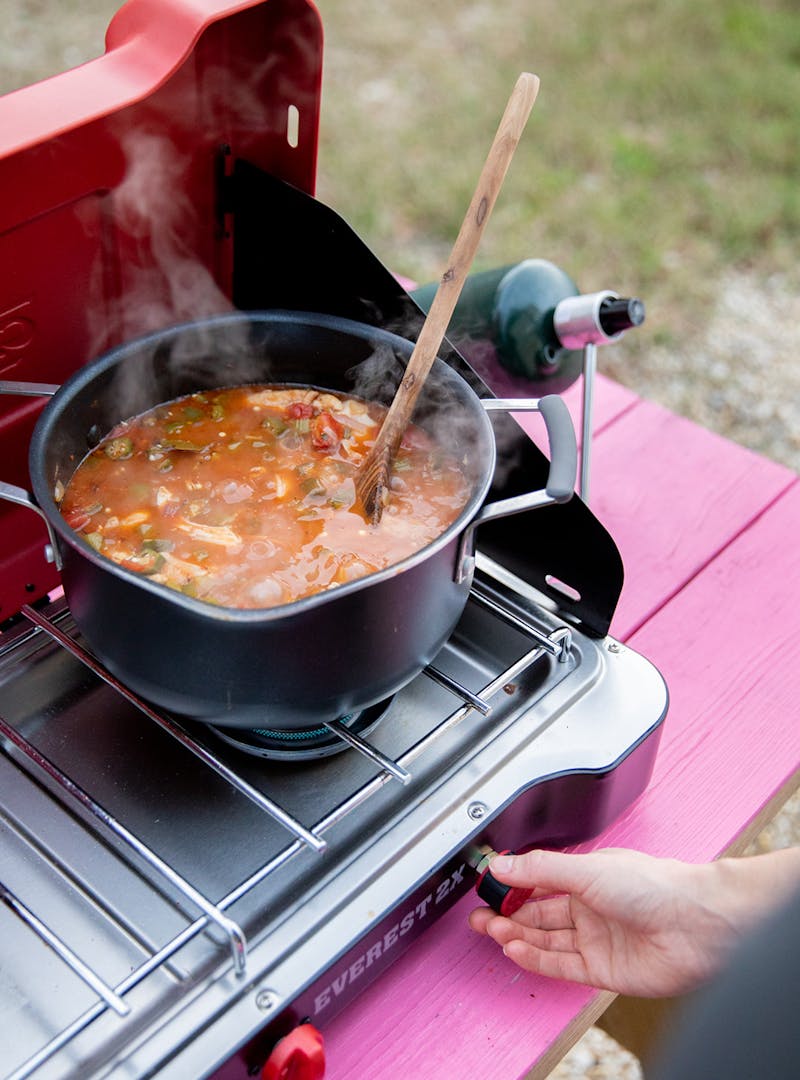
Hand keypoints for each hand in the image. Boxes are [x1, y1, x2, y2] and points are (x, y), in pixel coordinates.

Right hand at [469, 847, 799, 997]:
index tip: (488, 884)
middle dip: (508, 913)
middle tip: (480, 914)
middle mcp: (591, 908)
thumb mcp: (586, 869)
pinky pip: (561, 965)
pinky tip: (516, 949)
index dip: (513, 884)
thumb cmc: (655, 886)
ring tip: (492, 930)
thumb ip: (540, 870)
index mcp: (588, 877)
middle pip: (539, 913)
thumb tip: (502, 864)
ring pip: (546, 940)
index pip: (540, 881)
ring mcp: (596, 939)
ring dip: (517, 936)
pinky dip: (536, 958)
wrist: (695, 924)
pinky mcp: (603, 970)